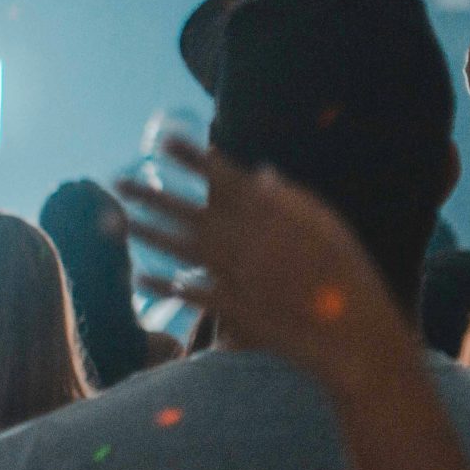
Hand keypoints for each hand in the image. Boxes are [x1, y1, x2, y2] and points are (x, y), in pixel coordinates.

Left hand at [116, 140, 414, 390]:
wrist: (352, 328)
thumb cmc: (347, 270)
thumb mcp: (326, 222)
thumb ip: (290, 197)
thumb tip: (261, 174)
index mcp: (271, 214)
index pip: (222, 176)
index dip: (192, 158)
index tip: (163, 141)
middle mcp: (246, 239)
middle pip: (189, 211)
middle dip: (152, 194)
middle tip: (117, 181)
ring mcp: (236, 274)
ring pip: (182, 248)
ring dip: (147, 233)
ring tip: (117, 219)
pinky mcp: (233, 306)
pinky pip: (191, 291)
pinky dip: (165, 285)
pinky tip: (142, 276)